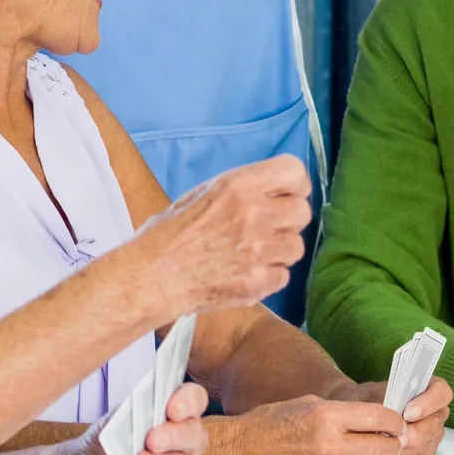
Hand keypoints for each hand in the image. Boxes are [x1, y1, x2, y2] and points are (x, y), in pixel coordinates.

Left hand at [53, 381, 211, 454]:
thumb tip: (138, 415)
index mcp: (179, 412)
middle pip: (194, 434)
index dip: (188, 402)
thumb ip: (127, 416)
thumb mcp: (110, 423)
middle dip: (174, 436)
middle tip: (152, 440)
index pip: (195, 399)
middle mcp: (189, 439)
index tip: (172, 408)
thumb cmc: (108, 444)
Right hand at [134, 156, 313, 316]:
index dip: (294, 186)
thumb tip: (275, 192)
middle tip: (267, 230)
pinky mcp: (257, 282)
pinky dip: (268, 278)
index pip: (294, 172)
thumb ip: (244, 190)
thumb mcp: (204, 194)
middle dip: (288, 221)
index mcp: (239, 185)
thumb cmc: (170, 234)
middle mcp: (254, 213)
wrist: (151, 277)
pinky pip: (283, 276)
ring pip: (296, 246)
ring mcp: (257, 250)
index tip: (285, 196)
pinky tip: (244, 274)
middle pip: (302, 211)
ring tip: (251, 254)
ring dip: (279, 251)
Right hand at [201, 393, 406, 454]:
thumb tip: (374, 418)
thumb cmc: (270, 422)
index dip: (394, 420)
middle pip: (381, 447)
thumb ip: (341, 412)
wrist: (238, 453)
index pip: (379, 418)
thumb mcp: (307, 403)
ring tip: (366, 453)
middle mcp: (328, 444)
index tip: (398, 422)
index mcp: (327, 416)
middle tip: (394, 440)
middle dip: (392, 443)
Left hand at [335, 375, 452, 454]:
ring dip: (401, 448)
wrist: (364, 417)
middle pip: (434, 426)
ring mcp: (432, 437)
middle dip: (413, 433)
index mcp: (432, 391)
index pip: (443, 394)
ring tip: (381, 444)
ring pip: (423, 447)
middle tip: (395, 435)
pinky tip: (380, 454)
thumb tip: (393, 412)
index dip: (429, 403)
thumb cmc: (373, 400)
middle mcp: (437, 415)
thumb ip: (388, 398)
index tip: (408, 412)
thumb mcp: (376, 392)